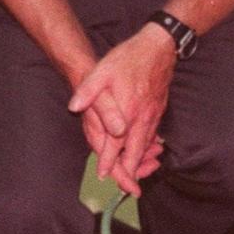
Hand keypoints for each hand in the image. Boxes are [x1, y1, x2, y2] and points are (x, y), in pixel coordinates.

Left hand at [68, 25, 174, 192]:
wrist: (159, 46)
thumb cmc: (129, 58)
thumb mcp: (103, 70)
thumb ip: (88, 90)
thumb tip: (74, 106)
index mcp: (127, 111)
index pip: (117, 144)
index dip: (110, 161)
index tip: (104, 175)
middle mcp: (142, 118)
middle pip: (136, 152)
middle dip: (131, 171)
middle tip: (128, 187)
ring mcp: (153, 114)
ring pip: (147, 145)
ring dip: (141, 161)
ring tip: (135, 175)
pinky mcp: (160, 109)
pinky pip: (154, 135)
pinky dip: (149, 148)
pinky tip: (146, 151)